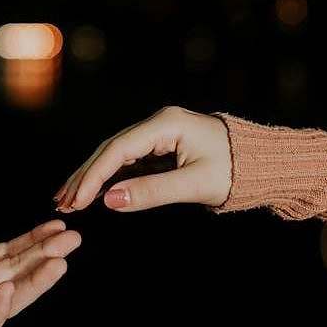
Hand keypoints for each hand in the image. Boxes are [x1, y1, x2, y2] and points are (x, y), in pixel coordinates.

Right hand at [54, 106, 231, 211]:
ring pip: (116, 156)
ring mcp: (159, 135)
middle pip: (110, 150)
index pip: (118, 149)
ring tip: (69, 200)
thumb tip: (110, 200)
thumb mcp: (195, 184)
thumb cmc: (237, 171)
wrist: (264, 163)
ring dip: (93, 178)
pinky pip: (128, 162)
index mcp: (166, 124)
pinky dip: (110, 179)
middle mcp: (158, 124)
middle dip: (85, 176)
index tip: (77, 200)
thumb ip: (152, 191)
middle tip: (61, 202)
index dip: (94, 175)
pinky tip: (95, 193)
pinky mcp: (162, 148)